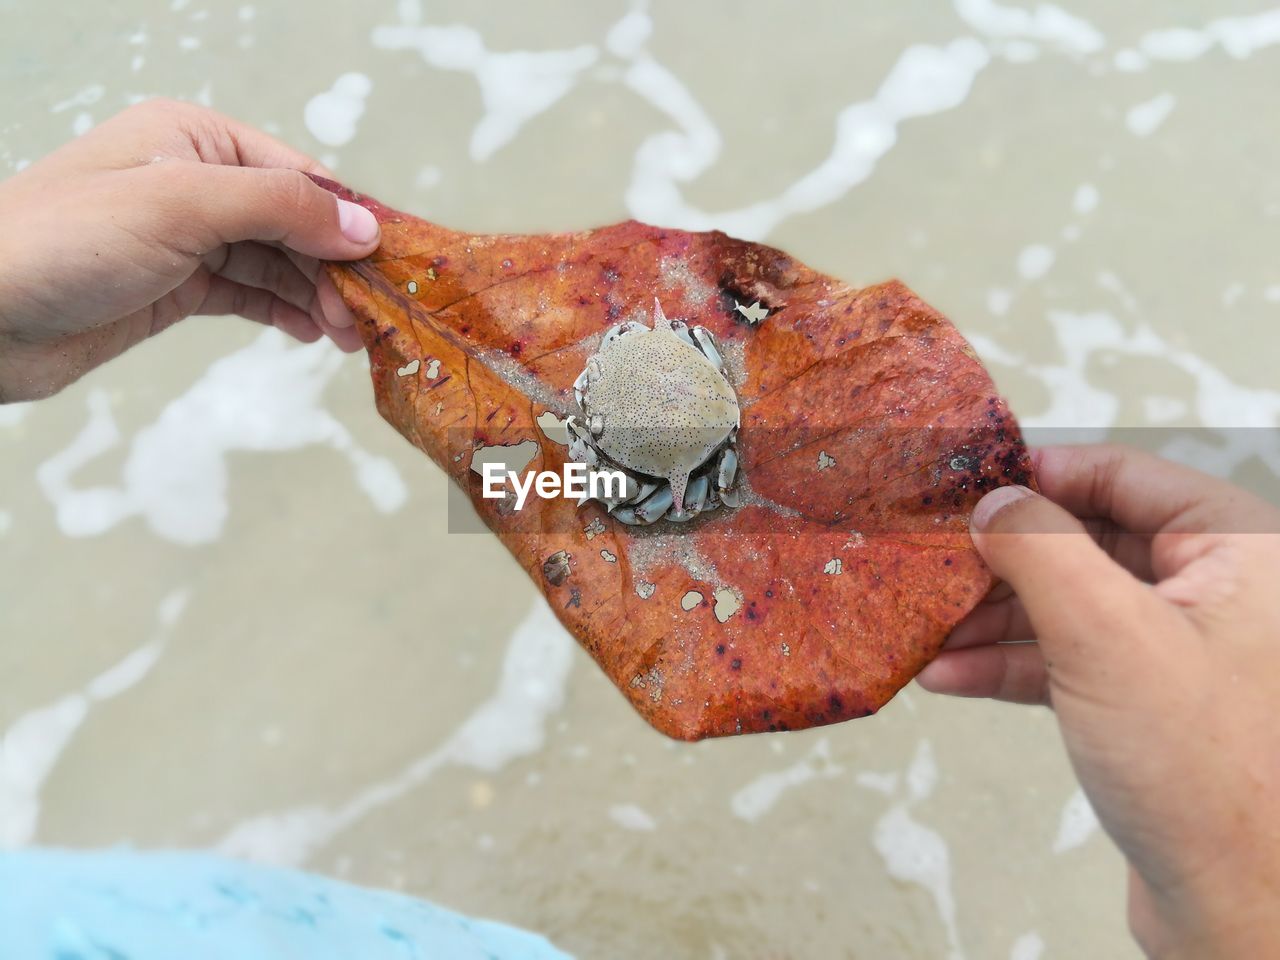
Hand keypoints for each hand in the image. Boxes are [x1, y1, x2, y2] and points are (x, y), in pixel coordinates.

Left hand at [0, 99, 378, 401]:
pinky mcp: (176, 287)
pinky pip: (250, 293)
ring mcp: (186, 237)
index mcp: (195, 139)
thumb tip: (362, 227)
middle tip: (371, 317)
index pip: (298, 176)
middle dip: (336, 268)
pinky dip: (285, 312)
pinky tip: (313, 333)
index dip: (349, 221)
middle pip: (294, 223)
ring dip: (317, 296)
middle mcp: (195, 182)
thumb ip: (278, 209)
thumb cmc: (63, 240)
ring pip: (277, 262)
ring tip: (350, 335)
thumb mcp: (181, 206)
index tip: (392, 265)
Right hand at [919, 445, 1279, 956]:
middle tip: (934, 562)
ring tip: (926, 628)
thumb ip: (1040, 549)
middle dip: (1004, 559)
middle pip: (1087, 541)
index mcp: (1237, 549)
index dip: (1042, 473)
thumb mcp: (1103, 634)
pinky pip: (1068, 660)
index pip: (1125, 474)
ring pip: (1069, 604)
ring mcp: (1179, 649)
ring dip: (992, 618)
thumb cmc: (1200, 767)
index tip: (972, 484)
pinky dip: (1010, 665)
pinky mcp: (1147, 703)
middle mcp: (1214, 591)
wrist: (1236, 898)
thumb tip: (992, 500)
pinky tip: (950, 675)